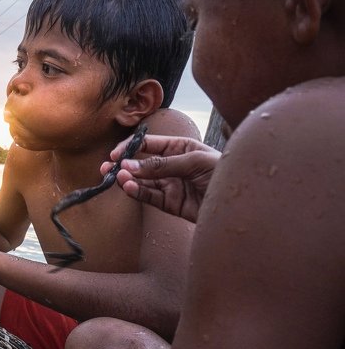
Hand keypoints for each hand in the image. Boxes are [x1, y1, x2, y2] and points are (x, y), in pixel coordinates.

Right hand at [102, 134, 219, 222]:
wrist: (241, 203)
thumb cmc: (224, 172)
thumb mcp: (194, 162)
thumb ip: (162, 164)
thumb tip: (131, 165)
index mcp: (180, 148)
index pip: (149, 144)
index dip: (131, 147)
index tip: (116, 154)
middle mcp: (173, 165)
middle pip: (142, 164)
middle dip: (124, 165)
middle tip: (107, 167)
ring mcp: (171, 185)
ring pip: (143, 181)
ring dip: (128, 179)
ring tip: (116, 178)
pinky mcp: (171, 203)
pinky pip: (150, 197)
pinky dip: (137, 192)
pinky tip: (128, 187)